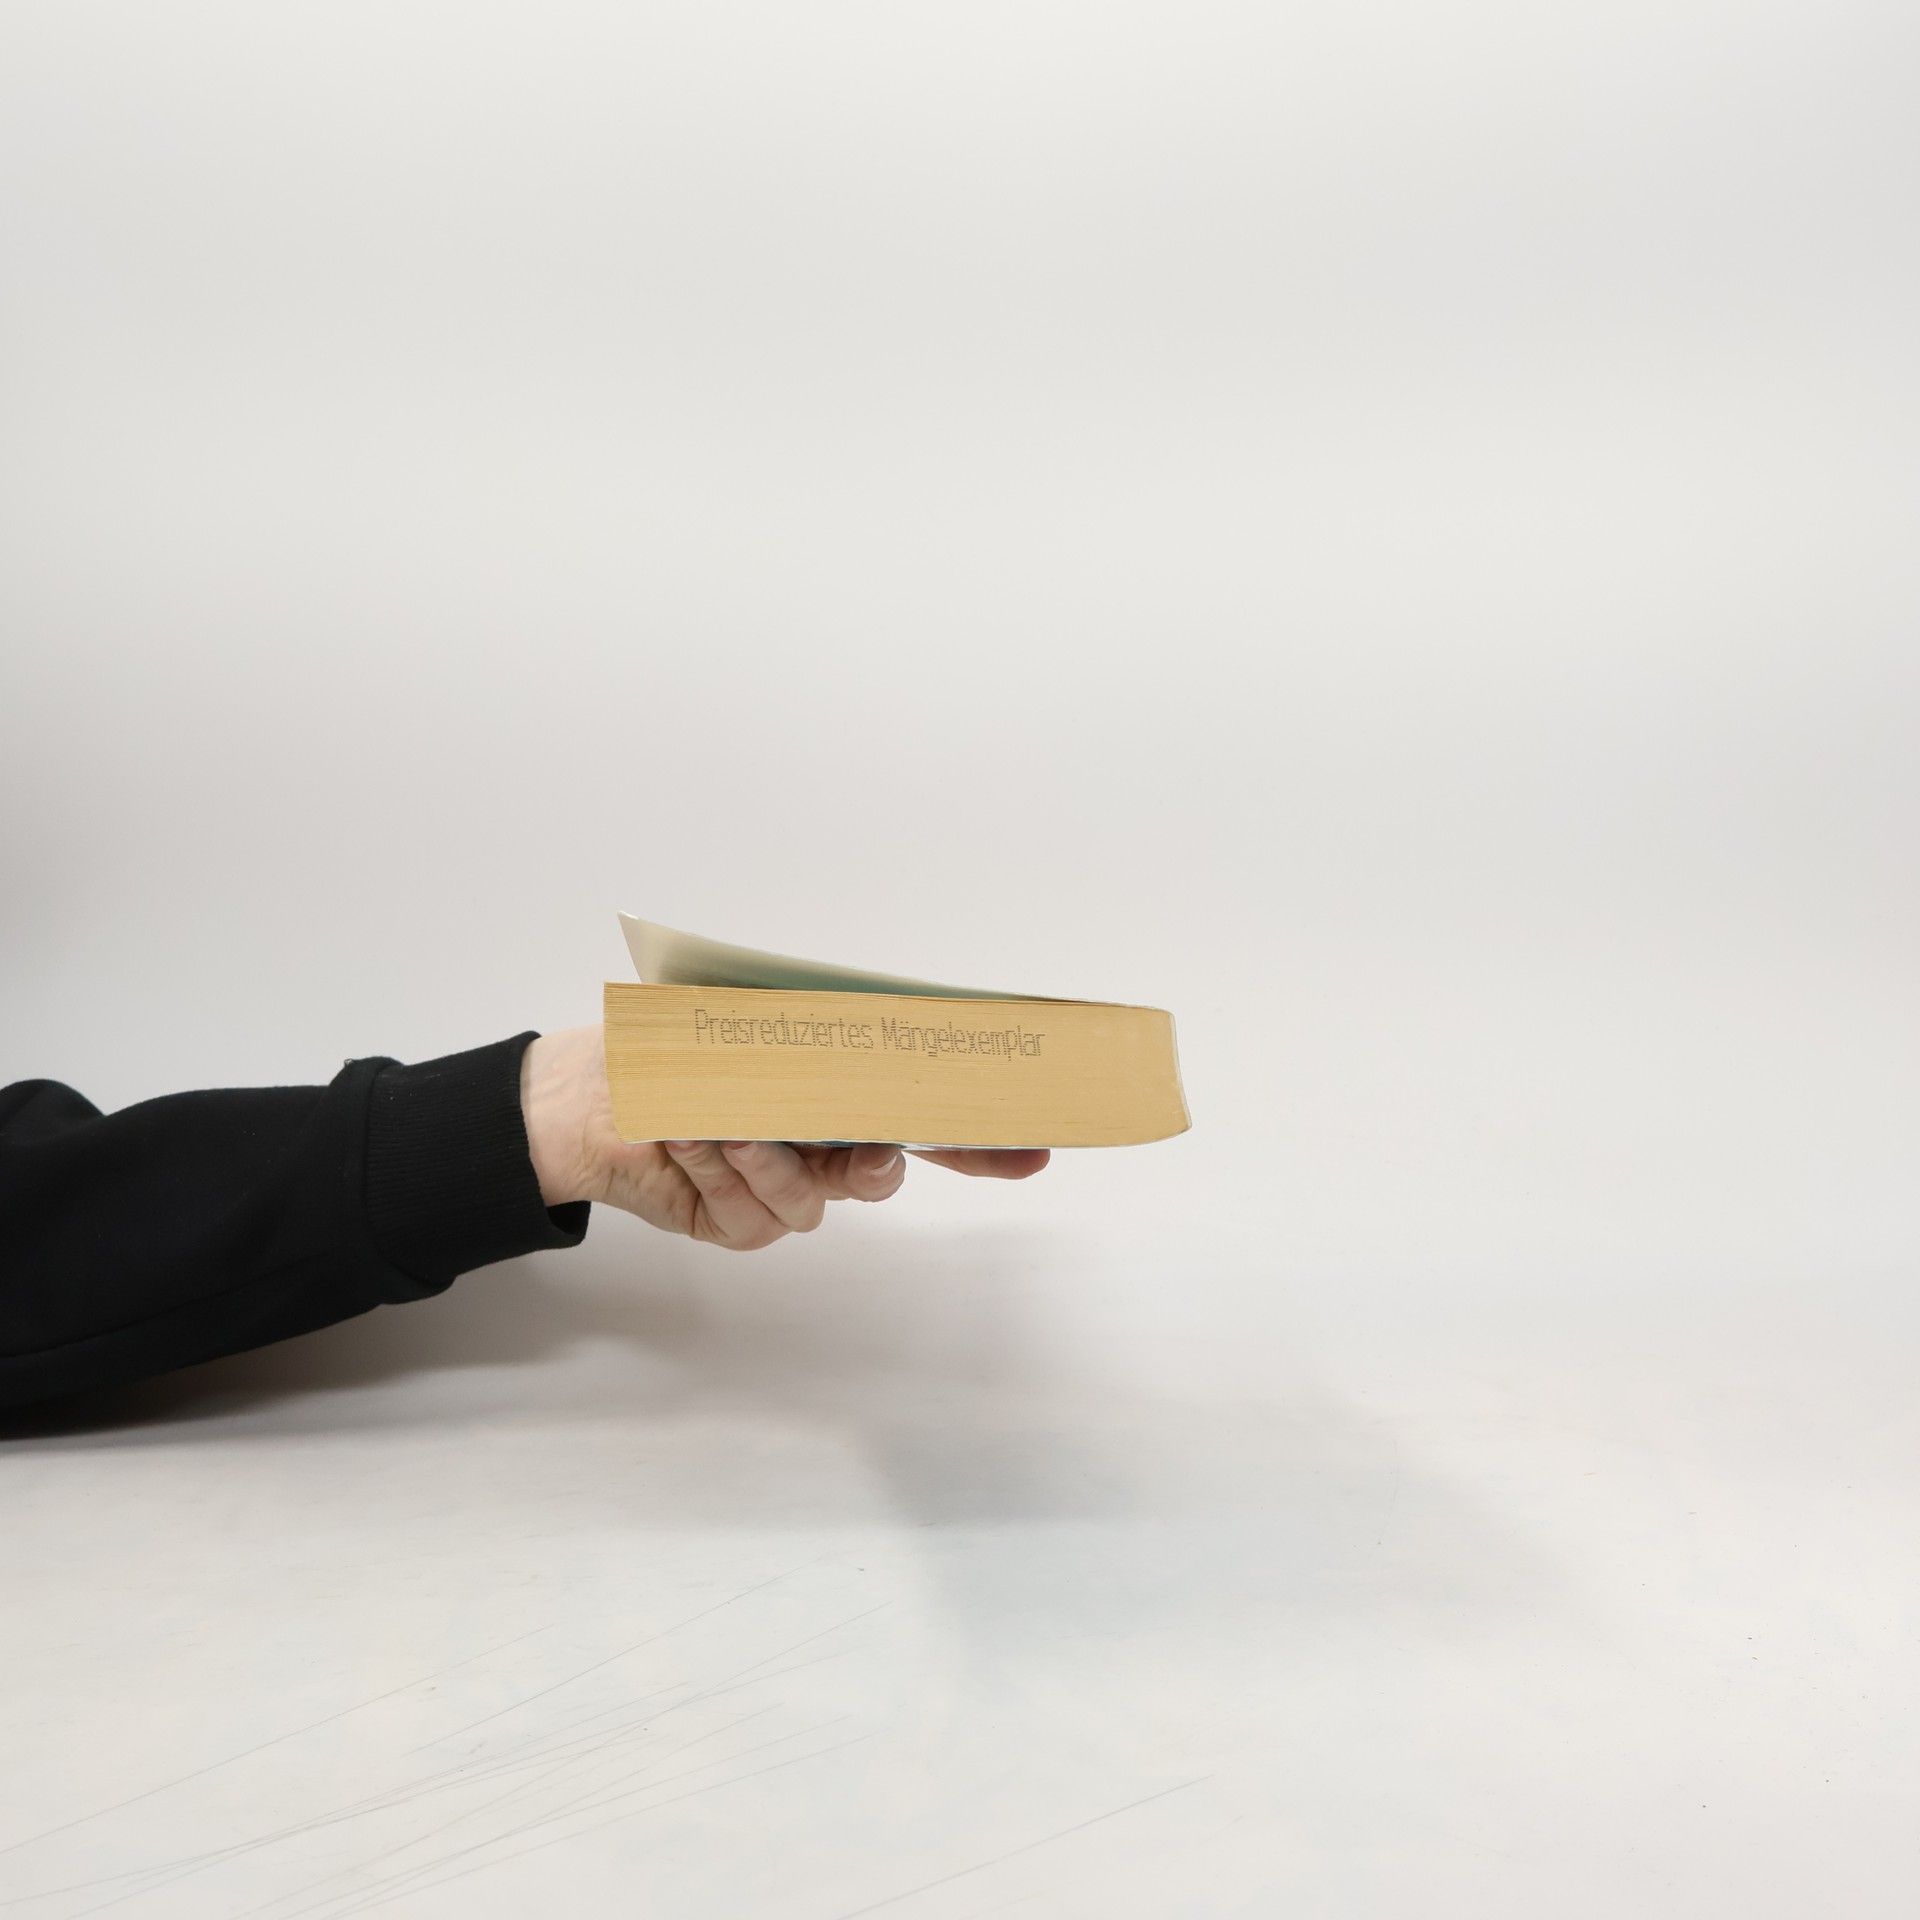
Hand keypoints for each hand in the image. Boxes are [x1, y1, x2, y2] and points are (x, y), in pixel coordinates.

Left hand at [518, 1026, 1048, 1250]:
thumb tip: (871, 1031)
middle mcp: (823, 1145)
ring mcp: (786, 1188)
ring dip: (763, 1156)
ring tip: (717, 1119)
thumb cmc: (673, 1043)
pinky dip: (719, 1171)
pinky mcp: (744, 1223)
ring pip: (811, 1199)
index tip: (1037, 1144)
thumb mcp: (749, 1020)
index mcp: (838, 1092)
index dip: (985, 1138)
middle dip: (875, 1165)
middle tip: (865, 1154)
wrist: (595, 1091)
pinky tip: (688, 1139)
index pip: (929, 1120)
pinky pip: (756, 1213)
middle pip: (887, 1171)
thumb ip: (815, 1032)